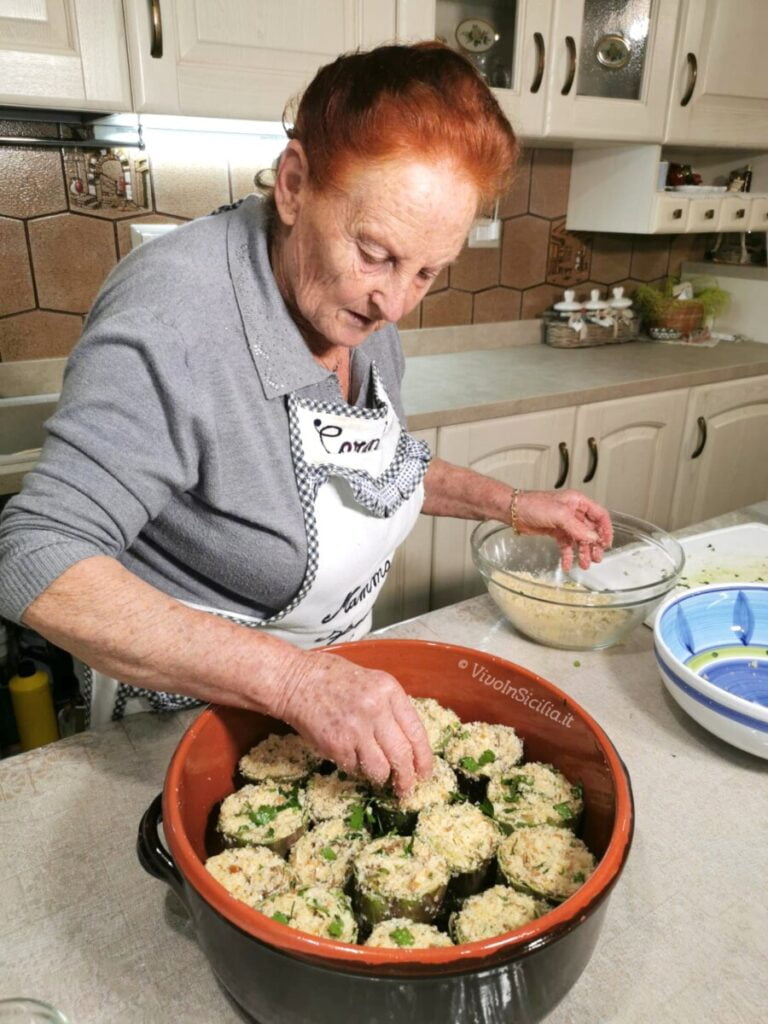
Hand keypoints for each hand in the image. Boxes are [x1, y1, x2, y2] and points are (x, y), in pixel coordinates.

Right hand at [273, 650, 433, 796]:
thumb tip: (409, 742)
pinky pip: (354, 768)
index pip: (417, 732)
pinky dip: (355, 768)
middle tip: (406, 789)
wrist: (295, 681)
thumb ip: (391, 707)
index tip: (425, 773)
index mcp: (389, 690)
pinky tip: (350, 756)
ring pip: (380, 769)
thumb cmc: (332, 679)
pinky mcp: (336, 745)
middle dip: (407, 778)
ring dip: (381, 777)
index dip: (424, 758)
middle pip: (402, 755)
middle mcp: (376, 709)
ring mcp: (355, 729)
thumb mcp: (371, 682)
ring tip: (377, 775)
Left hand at [516, 489, 612, 570]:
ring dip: (582, 552)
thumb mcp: (560, 515)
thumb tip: (593, 538)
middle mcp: (573, 512)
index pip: (599, 515)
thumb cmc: (533, 504)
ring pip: (578, 539)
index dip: (605, 529)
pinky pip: (565, 544)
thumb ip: (578, 528)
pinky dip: (567, 555)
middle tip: (596, 558)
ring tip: (584, 565)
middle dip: (593, 545)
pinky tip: (566, 564)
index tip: (606, 544)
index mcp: (578, 502)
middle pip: (590, 530)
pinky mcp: (555, 531)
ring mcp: (564, 522)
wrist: (513, 511)